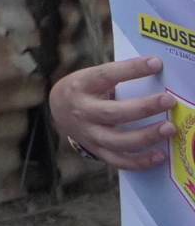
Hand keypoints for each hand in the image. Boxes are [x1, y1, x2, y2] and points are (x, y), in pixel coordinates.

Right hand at [50, 56, 171, 169]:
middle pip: (114, 112)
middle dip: (144, 107)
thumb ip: (115, 78)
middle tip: (168, 101)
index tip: (156, 64)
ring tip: (168, 128)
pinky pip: (119, 160)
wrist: (57, 109)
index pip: (107, 75)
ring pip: (118, 140)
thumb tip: (153, 72)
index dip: (131, 69)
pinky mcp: (96, 150)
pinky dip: (140, 161)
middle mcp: (82, 110)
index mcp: (81, 85)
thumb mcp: (90, 77)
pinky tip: (160, 156)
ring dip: (146, 136)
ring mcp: (88, 134)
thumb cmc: (84, 89)